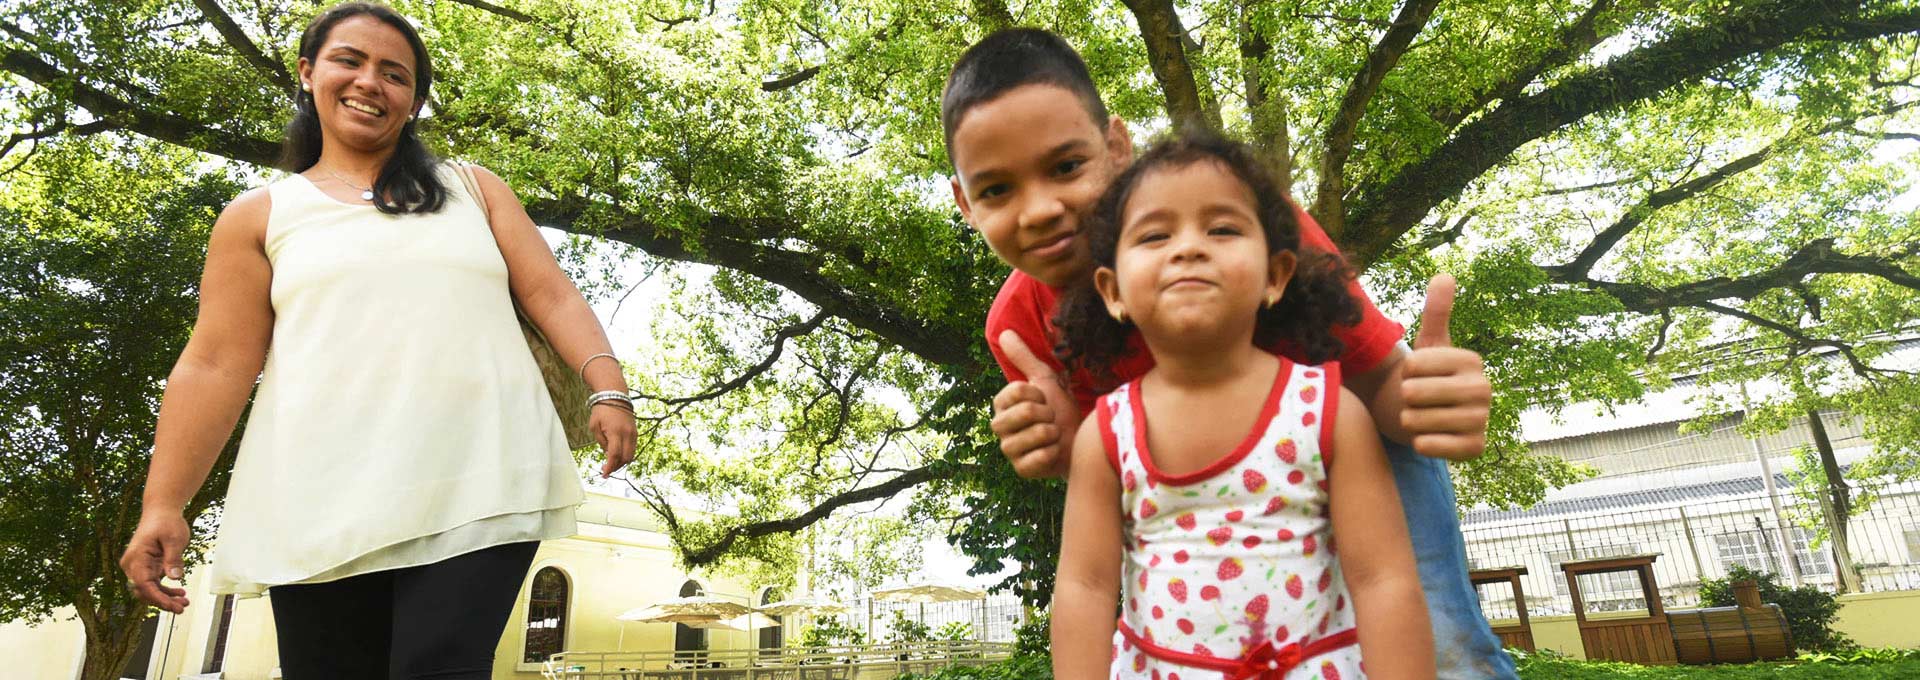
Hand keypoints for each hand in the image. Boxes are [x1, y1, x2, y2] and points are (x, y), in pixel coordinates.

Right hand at [120, 512, 190, 612]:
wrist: (162, 511)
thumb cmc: (167, 522)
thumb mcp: (174, 539)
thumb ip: (173, 559)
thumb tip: (174, 578)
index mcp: (136, 557)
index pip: (143, 584)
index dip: (157, 597)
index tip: (171, 606)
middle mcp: (132, 564)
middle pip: (145, 591)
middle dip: (162, 602)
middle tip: (182, 608)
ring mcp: (138, 567)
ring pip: (149, 590)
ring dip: (165, 598)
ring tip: (184, 602)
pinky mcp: (147, 567)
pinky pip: (153, 584)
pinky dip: (165, 590)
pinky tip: (180, 593)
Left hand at [593, 403, 637, 477]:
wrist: (615, 396)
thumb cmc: (601, 410)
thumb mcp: (594, 426)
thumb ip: (601, 442)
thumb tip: (608, 454)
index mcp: (615, 432)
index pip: (614, 455)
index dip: (609, 467)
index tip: (604, 474)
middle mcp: (627, 434)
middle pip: (625, 458)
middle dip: (616, 467)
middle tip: (606, 470)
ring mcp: (633, 433)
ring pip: (631, 455)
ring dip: (622, 462)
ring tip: (611, 463)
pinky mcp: (635, 432)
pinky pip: (633, 448)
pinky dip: (626, 454)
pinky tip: (617, 454)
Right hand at [990, 330, 1079, 478]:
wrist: (1076, 443)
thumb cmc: (1058, 411)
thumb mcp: (1045, 381)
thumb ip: (1024, 358)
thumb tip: (1005, 332)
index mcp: (1002, 404)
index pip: (1018, 390)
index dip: (1038, 394)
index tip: (1044, 399)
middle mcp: (999, 427)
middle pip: (1026, 412)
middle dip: (1048, 414)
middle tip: (1051, 419)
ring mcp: (1008, 449)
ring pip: (1036, 434)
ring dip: (1053, 434)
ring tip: (1053, 435)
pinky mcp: (1020, 469)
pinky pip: (1040, 457)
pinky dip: (1054, 452)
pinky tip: (1053, 451)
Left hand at [1400, 275, 1490, 459]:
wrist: (1435, 416)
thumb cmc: (1429, 376)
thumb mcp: (1430, 343)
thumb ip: (1436, 311)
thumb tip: (1444, 275)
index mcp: (1471, 360)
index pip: (1413, 365)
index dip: (1404, 372)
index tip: (1418, 375)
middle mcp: (1484, 389)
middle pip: (1413, 393)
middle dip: (1404, 398)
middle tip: (1417, 399)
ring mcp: (1482, 420)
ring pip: (1418, 420)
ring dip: (1409, 420)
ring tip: (1420, 416)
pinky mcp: (1476, 448)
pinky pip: (1431, 445)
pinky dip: (1420, 442)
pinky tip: (1426, 436)